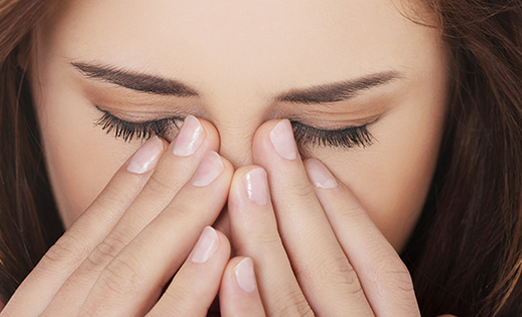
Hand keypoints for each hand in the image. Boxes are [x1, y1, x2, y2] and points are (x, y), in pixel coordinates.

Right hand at [0, 116, 246, 315]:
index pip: (76, 245)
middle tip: (200, 137)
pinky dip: (187, 288)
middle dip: (158, 188)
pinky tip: (218, 245)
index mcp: (32, 314)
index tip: (154, 146)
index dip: (117, 193)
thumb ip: (13, 308)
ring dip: (176, 218)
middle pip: (110, 247)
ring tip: (217, 170)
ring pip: (129, 274)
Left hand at [223, 119, 425, 315]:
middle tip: (270, 138)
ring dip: (265, 235)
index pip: (384, 270)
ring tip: (245, 177)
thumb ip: (397, 314)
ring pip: (290, 295)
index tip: (315, 163)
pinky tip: (231, 261)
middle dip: (298, 199)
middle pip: (331, 268)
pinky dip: (245, 304)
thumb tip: (452, 308)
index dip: (350, 215)